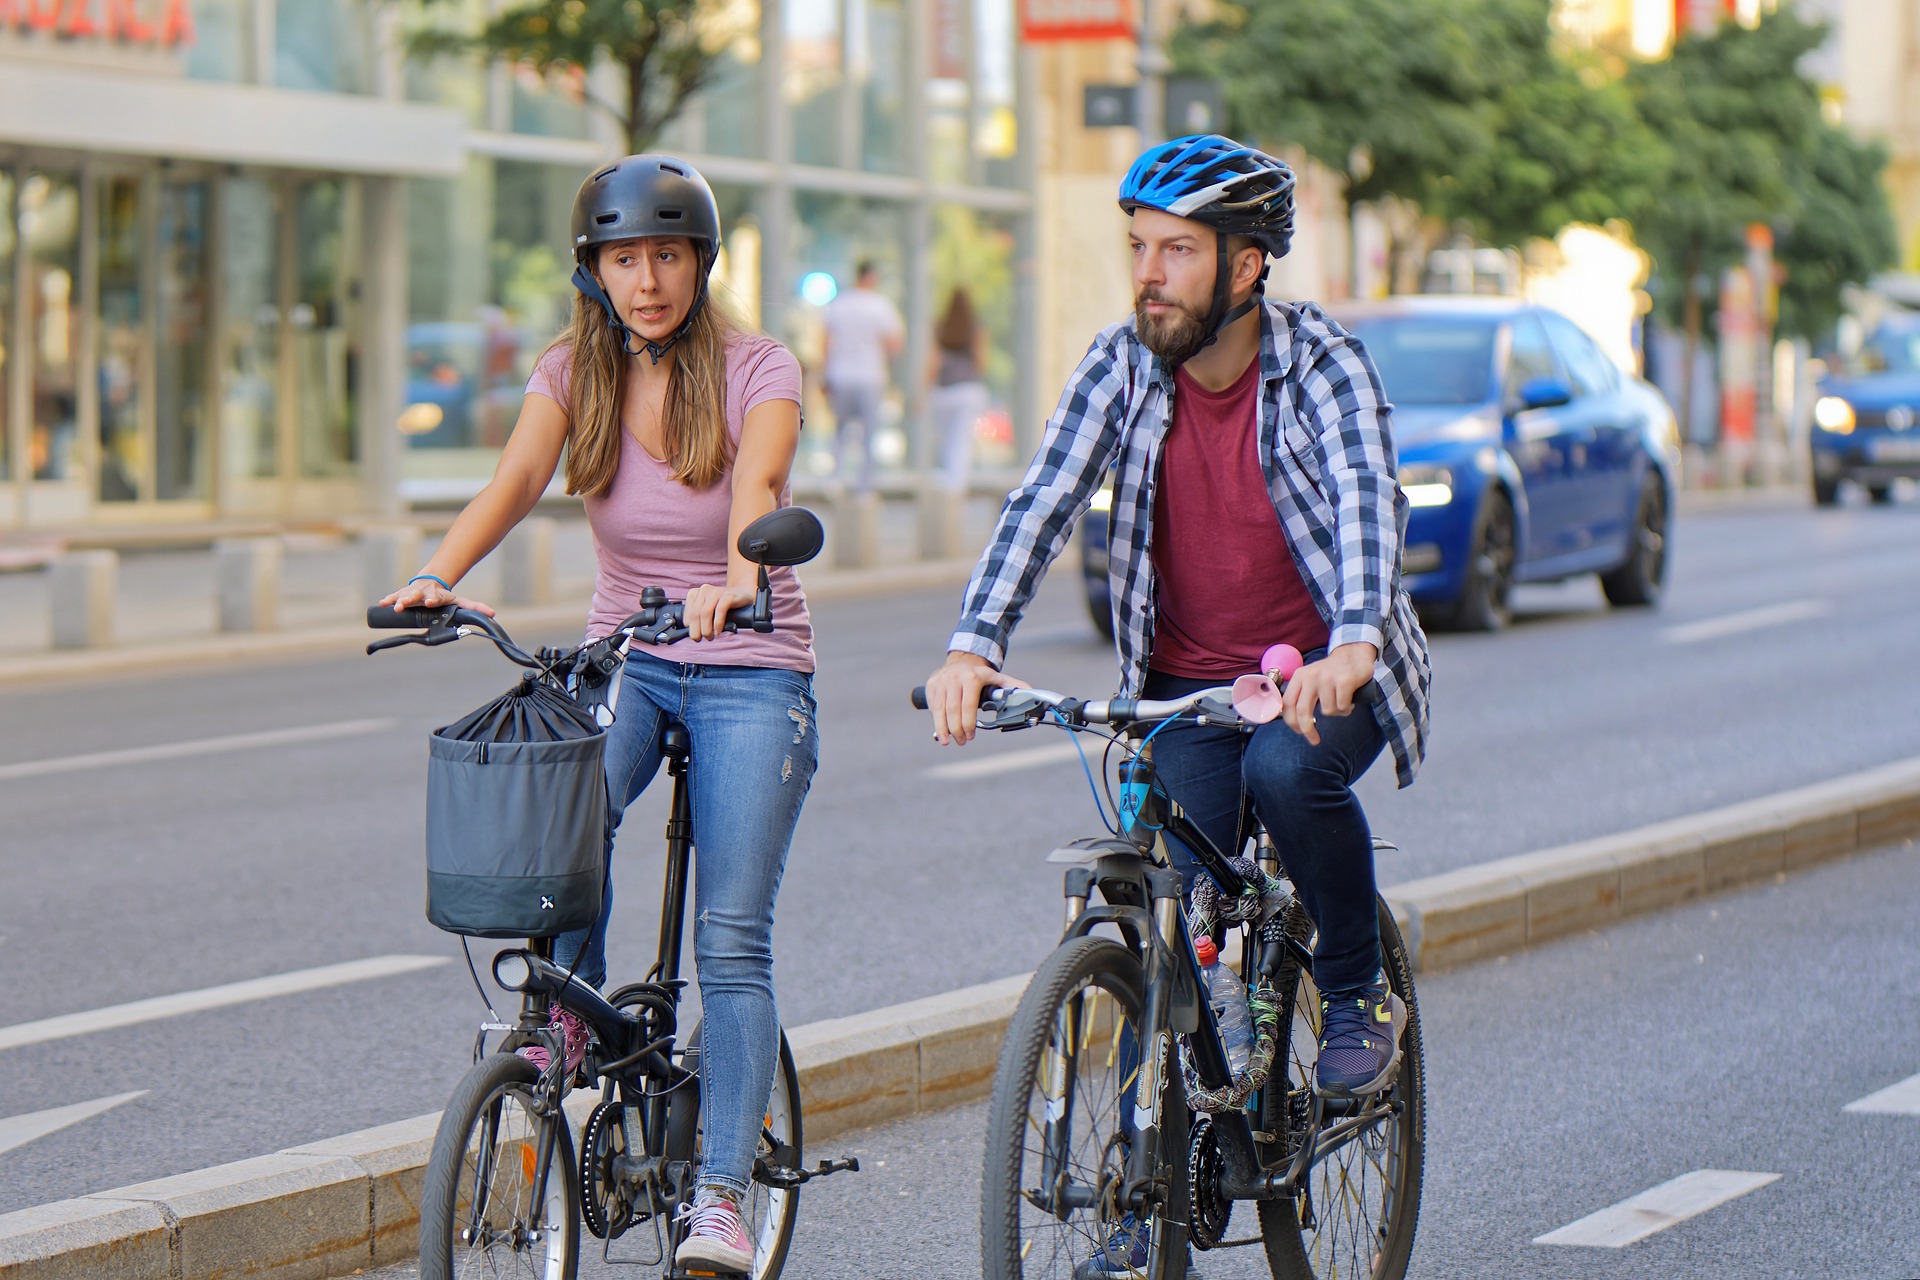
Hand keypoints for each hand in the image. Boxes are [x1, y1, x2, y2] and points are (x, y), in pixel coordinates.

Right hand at [378, 576, 495, 617]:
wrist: (432, 581)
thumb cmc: (444, 596)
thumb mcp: (459, 601)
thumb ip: (475, 608)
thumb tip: (493, 614)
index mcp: (438, 595)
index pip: (436, 597)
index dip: (433, 599)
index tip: (430, 602)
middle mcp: (424, 592)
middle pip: (417, 596)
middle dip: (411, 599)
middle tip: (405, 604)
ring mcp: (413, 592)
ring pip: (405, 595)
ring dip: (398, 600)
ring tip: (392, 606)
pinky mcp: (404, 593)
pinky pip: (395, 596)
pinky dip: (389, 599)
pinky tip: (381, 604)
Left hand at [684, 582, 755, 640]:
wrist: (744, 595)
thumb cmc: (725, 606)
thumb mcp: (708, 610)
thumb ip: (699, 618)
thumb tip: (693, 634)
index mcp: (696, 593)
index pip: (687, 613)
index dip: (690, 627)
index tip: (696, 635)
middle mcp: (704, 590)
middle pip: (695, 614)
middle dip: (696, 630)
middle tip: (700, 639)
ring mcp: (716, 591)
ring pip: (705, 613)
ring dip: (706, 629)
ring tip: (710, 637)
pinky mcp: (728, 595)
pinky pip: (720, 610)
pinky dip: (718, 623)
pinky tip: (718, 631)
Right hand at [926, 652, 1028, 745]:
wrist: (962, 659)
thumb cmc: (980, 674)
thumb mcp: (996, 677)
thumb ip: (1012, 686)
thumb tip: (1032, 693)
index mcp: (972, 678)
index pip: (968, 706)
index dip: (969, 724)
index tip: (971, 736)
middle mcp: (954, 678)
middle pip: (953, 711)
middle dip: (956, 730)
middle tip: (961, 741)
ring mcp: (941, 681)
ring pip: (939, 710)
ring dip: (942, 729)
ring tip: (946, 741)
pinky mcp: (931, 684)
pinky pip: (932, 706)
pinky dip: (936, 718)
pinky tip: (940, 728)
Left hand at [1280, 642, 1377, 745]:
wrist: (1353, 654)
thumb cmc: (1331, 673)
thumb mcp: (1311, 679)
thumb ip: (1302, 695)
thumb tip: (1296, 721)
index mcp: (1299, 676)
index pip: (1288, 703)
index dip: (1291, 721)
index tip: (1298, 732)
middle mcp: (1311, 676)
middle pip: (1303, 711)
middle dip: (1308, 730)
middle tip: (1314, 740)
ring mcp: (1327, 677)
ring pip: (1327, 711)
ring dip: (1337, 712)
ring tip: (1342, 702)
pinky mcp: (1344, 680)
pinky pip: (1342, 706)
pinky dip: (1347, 707)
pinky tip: (1350, 699)